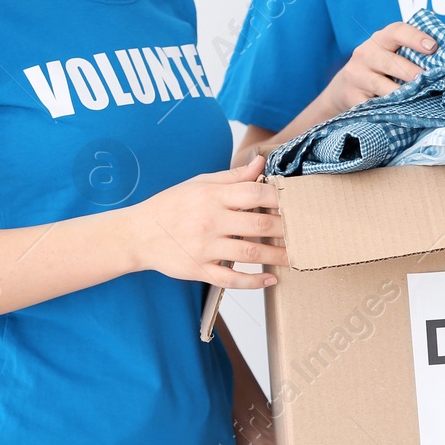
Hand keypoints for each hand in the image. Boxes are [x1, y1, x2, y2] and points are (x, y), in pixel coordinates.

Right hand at [125, 157, 284, 288]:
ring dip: (278, 257)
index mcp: (211, 197)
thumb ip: (233, 177)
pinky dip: (253, 282)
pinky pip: (231, 279)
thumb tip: (261, 162)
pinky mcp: (199, 270)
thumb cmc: (172, 205)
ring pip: (251, 253)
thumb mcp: (199, 184)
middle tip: (307, 233)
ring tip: (297, 257)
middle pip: (260, 225)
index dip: (281, 198)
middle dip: (288, 230)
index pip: (255, 194)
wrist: (137, 234)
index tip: (299, 203)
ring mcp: (205, 248)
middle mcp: (210, 221)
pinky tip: (270, 280)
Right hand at [323, 21, 435, 111]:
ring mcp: (357, 75)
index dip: (415, 37)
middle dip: (412, 72)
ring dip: (403, 93)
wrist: (344, 88)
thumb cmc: (380, 70)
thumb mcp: (391, 55)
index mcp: (380, 40)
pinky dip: (389, 109)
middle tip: (429, 80)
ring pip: (382, 86)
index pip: (397, 31)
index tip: (433, 47)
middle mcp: (366, 54)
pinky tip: (402, 112)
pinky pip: (374, 105)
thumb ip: (414, 54)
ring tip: (418, 97)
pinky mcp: (352, 96)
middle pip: (391, 61)